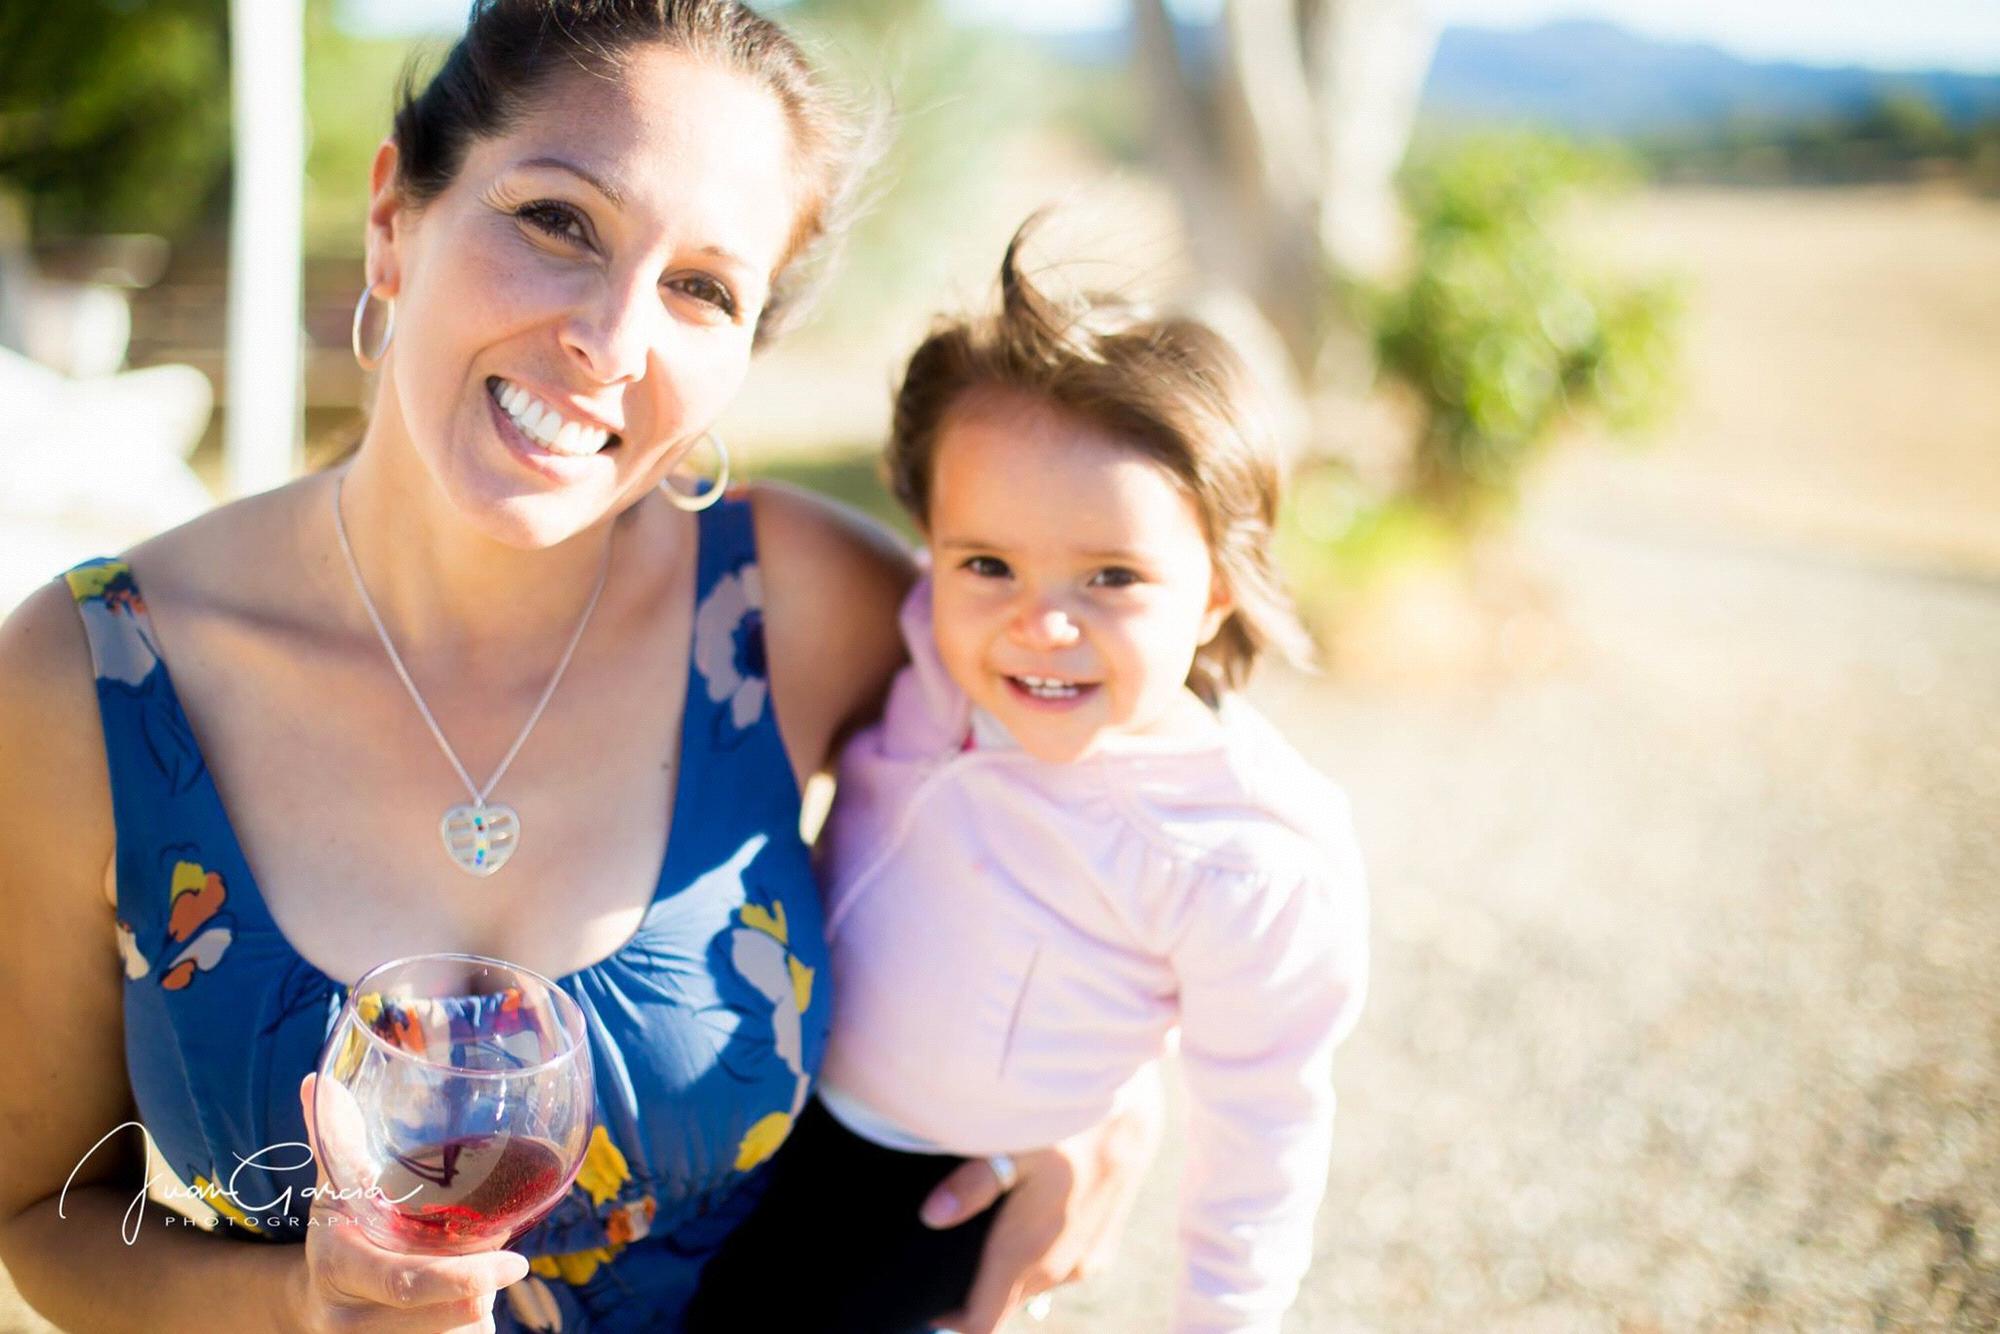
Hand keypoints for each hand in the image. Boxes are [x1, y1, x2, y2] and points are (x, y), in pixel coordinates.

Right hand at [291, 1074, 528, 1332]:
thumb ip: (338, 1139)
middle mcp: (346, 1322)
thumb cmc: (345, 1232)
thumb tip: (316, 1079)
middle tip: (507, 1269)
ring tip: (477, 1287)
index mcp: (338, 1268)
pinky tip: (467, 1314)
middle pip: (435, 1324)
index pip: (403, 1284)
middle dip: (477, 1302)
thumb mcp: (338, 1189)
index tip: (518, 1263)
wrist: (318, 1304)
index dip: (459, 1281)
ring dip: (475, 1320)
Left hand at [922, 1065, 1165, 1333]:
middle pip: (1005, 1306)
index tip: (927, 1304)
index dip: (951, 1321)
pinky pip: (1056, 1272)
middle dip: (974, 1296)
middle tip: (943, 1266)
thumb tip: (932, 1217)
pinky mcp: (1102, 1248)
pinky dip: (1033, 1263)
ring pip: (1032, 1288)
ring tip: (978, 1243)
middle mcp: (1060, 1270)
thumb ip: (971, 1186)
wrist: (1132, 1110)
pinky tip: (1022, 1227)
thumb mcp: (1012, 1143)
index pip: (984, 1320)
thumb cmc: (1067, 1121)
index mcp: (1030, 1252)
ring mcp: (1085, 1262)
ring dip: (1005, 1278)